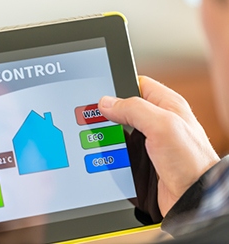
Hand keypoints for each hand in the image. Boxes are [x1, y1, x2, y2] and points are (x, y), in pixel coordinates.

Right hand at [98, 76, 219, 215]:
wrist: (193, 200)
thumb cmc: (192, 162)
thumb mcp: (162, 125)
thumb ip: (134, 109)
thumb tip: (107, 102)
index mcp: (166, 105)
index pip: (136, 84)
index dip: (118, 86)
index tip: (99, 93)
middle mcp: (157, 122)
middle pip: (123, 109)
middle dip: (106, 114)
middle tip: (91, 117)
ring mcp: (147, 143)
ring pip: (117, 132)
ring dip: (106, 136)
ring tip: (96, 137)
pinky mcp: (140, 161)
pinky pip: (118, 152)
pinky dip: (109, 153)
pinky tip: (103, 155)